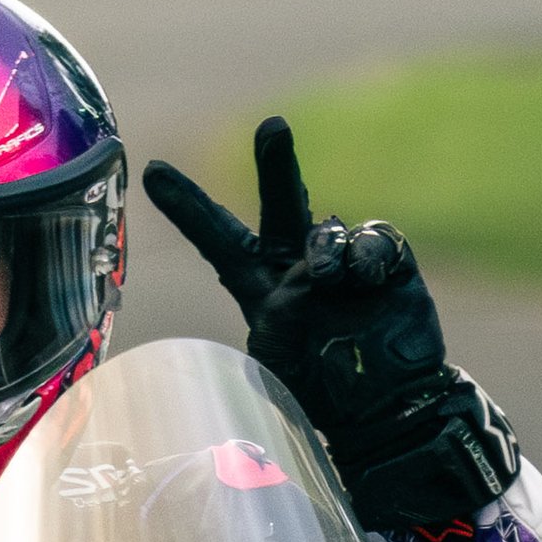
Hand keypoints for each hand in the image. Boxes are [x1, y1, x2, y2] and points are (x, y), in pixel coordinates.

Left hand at [142, 116, 518, 531]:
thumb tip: (307, 281)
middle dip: (276, 166)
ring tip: (334, 283)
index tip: (151, 170)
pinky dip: (372, 252)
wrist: (391, 415)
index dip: (188, 206)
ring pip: (330, 228)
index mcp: (263, 293)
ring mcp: (346, 265)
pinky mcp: (390, 267)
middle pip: (281, 206)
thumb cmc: (327, 402)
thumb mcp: (274, 371)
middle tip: (272, 127)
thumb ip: (279, 320)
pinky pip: (378, 237)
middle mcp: (301, 269)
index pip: (219, 241)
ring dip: (328, 249)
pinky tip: (371, 278)